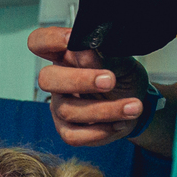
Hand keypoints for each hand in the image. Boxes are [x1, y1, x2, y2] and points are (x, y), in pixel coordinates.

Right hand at [29, 26, 152, 145]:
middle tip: (110, 80)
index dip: (49, 40)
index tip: (71, 40)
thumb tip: (89, 48)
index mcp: (64, 56)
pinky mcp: (67, 130)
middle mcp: (57, 81)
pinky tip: (120, 122)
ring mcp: (60, 107)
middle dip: (80, 80)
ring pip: (68, 111)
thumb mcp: (121, 61)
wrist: (136, 102)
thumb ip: (105, 55)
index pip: (40, 42)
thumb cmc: (122, 76)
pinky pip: (74, 136)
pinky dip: (101, 131)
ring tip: (133, 106)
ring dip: (105, 110)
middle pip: (46, 79)